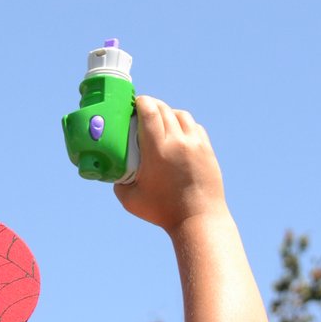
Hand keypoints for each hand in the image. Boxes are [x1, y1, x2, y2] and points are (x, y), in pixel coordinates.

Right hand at [115, 98, 225, 234]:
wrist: (198, 219)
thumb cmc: (162, 211)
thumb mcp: (130, 199)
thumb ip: (118, 181)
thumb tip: (113, 169)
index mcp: (157, 150)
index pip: (150, 111)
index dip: (141, 102)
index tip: (134, 103)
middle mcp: (178, 142)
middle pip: (164, 109)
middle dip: (152, 105)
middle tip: (142, 110)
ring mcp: (195, 144)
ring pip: (181, 115)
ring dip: (168, 112)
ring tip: (160, 120)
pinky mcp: (207, 150)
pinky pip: (194, 127)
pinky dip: (183, 124)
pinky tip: (177, 132)